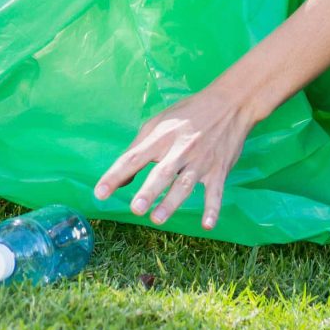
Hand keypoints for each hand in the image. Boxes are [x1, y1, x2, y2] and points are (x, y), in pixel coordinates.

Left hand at [94, 84, 258, 230]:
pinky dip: (212, 209)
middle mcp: (180, 149)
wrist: (230, 103)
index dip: (115, 175)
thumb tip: (119, 180)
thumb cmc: (187, 114)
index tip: (99, 193)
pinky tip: (207, 225)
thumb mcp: (158, 123)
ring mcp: (201, 160)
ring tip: (157, 218)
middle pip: (162, 172)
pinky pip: (215, 192)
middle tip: (136, 208)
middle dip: (149, 190)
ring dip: (172, 202)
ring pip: (185, 184)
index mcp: (161, 137)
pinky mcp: (218, 170)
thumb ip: (137, 150)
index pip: (133, 158)